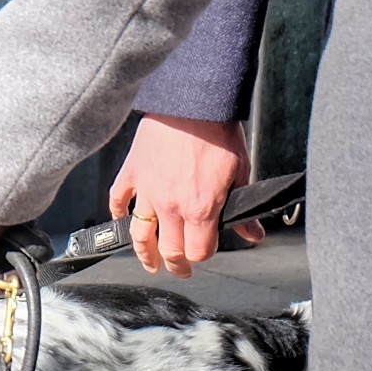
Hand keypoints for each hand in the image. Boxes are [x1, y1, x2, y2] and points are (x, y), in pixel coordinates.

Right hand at [109, 114, 260, 278]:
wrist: (194, 101)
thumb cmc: (220, 133)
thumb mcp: (241, 171)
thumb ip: (242, 208)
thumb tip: (252, 234)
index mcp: (201, 208)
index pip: (198, 250)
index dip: (203, 255)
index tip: (206, 252)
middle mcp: (171, 207)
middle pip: (169, 250)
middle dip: (176, 264)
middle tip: (180, 269)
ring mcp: (147, 192)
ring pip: (140, 236)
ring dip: (144, 255)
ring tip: (150, 263)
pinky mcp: (132, 175)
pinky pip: (119, 202)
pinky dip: (120, 215)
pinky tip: (124, 222)